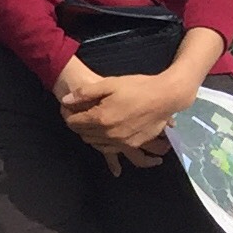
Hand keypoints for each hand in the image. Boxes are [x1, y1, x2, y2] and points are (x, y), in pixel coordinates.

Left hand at [56, 58, 189, 167]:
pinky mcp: (133, 145)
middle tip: (81, 114)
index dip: (69, 115)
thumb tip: (65, 100)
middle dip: (78, 125)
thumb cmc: (138, 87)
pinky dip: (105, 142)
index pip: (73, 123)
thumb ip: (85, 93)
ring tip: (94, 122)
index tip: (70, 109)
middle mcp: (109, 134)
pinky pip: (112, 148)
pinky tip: (106, 133)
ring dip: (91, 135)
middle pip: (83, 135)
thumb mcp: (109, 84)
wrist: (167, 96)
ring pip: (96, 143)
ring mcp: (122, 142)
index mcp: (101, 119)